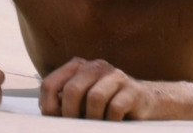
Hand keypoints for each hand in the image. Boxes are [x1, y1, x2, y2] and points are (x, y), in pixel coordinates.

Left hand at [39, 57, 158, 120]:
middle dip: (70, 114)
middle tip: (75, 125)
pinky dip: (110, 121)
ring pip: (95, 97)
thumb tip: (48, 113)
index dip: (48, 106)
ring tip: (96, 124)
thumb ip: (63, 102)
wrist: (144, 102)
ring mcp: (116, 76)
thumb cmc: (105, 104)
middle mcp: (96, 66)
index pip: (50, 83)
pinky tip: (112, 123)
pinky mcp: (133, 90)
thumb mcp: (80, 101)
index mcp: (78, 67)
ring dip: (92, 118)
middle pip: (72, 89)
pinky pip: (115, 108)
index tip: (55, 120)